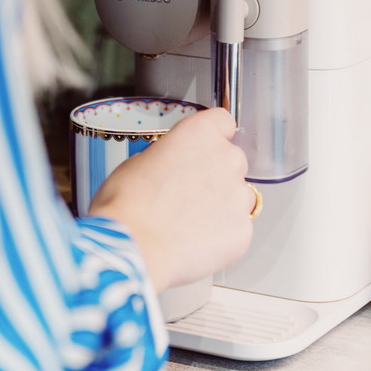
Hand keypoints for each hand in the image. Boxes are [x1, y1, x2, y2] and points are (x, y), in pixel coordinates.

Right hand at [88, 108, 255, 293]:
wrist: (134, 249)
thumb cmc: (127, 205)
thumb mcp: (137, 162)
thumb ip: (167, 156)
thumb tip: (171, 166)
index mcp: (201, 133)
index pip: (222, 121)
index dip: (211, 136)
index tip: (203, 148)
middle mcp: (227, 158)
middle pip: (231, 160)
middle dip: (215, 174)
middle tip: (186, 193)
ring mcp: (239, 195)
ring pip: (238, 196)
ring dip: (221, 205)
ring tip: (188, 222)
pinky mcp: (243, 230)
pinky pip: (237, 228)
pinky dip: (221, 235)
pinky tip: (194, 242)